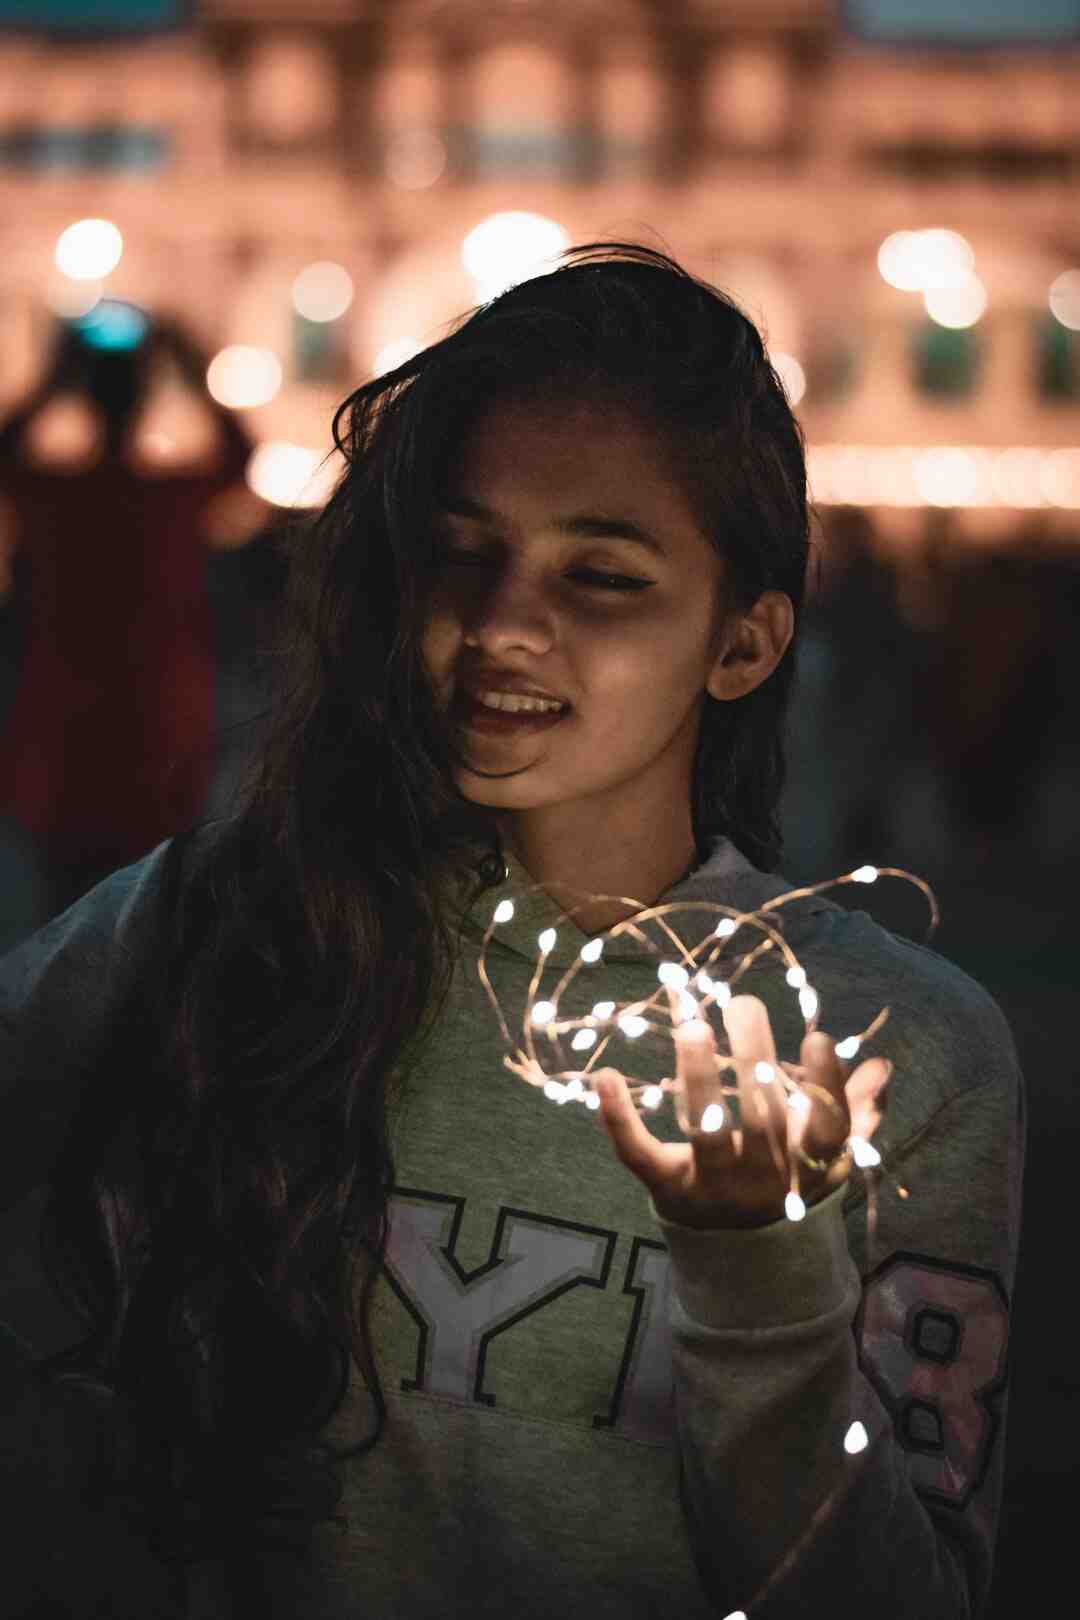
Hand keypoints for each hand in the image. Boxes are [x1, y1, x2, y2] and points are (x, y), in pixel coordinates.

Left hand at [592, 993, 891, 1229]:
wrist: (743, 1259)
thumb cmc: (787, 1182)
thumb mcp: (825, 1156)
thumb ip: (854, 1111)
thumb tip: (882, 1066)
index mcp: (808, 1166)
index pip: (826, 1129)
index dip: (826, 1088)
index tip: (818, 1037)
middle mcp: (763, 1177)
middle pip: (760, 1118)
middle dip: (753, 1057)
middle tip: (743, 1004)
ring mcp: (714, 1185)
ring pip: (705, 1129)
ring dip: (698, 1076)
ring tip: (693, 1025)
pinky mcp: (667, 1188)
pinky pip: (638, 1154)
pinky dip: (617, 1118)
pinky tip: (604, 1076)